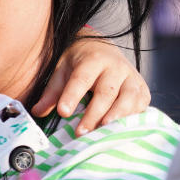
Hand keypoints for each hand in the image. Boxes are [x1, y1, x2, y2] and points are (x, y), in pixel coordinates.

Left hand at [32, 36, 149, 134]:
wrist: (103, 46)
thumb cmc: (79, 62)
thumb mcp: (62, 70)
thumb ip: (52, 91)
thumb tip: (37, 111)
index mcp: (92, 59)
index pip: (81, 79)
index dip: (72, 96)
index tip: (63, 112)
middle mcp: (115, 66)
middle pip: (106, 92)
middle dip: (94, 114)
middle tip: (81, 132)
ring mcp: (131, 77)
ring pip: (128, 97)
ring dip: (117, 115)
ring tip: (103, 131)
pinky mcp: (142, 88)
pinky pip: (142, 102)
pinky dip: (133, 115)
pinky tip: (121, 128)